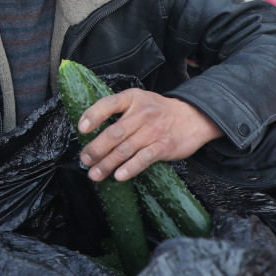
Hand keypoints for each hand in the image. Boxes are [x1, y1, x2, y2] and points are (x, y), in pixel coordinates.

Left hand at [77, 88, 222, 181]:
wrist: (193, 117)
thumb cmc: (158, 111)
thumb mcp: (139, 101)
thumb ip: (119, 111)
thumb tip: (91, 132)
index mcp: (132, 98)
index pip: (108, 104)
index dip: (93, 115)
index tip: (81, 129)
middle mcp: (142, 113)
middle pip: (114, 133)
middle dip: (96, 149)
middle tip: (85, 160)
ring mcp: (154, 130)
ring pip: (125, 149)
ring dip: (107, 164)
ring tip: (95, 174)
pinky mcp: (164, 146)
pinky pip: (143, 158)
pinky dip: (130, 168)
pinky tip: (119, 176)